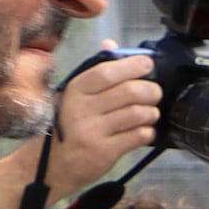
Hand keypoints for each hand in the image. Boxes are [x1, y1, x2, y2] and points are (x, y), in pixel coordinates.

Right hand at [43, 45, 161, 176]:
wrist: (54, 164)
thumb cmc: (70, 124)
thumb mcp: (76, 95)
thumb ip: (96, 70)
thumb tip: (111, 44)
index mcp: (75, 90)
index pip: (107, 72)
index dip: (133, 65)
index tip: (147, 65)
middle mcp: (81, 109)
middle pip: (130, 92)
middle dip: (151, 90)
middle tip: (154, 94)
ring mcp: (92, 131)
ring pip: (138, 113)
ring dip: (151, 113)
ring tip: (147, 114)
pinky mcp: (104, 151)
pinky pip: (139, 135)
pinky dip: (147, 132)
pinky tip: (141, 131)